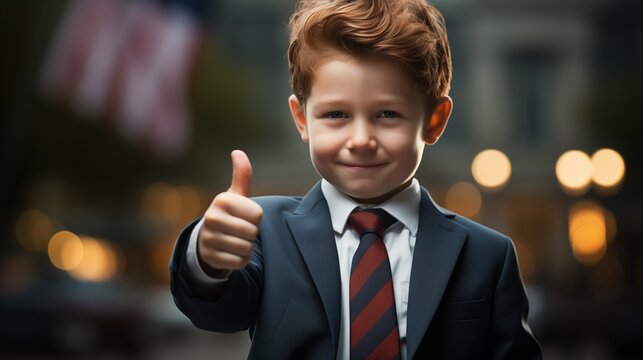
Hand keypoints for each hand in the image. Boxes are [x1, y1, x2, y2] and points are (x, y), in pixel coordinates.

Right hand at [197, 150, 262, 277]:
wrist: (207, 238)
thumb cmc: (229, 214)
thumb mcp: (235, 195)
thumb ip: (241, 175)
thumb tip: (237, 152)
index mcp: (222, 200)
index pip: (258, 215)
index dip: (256, 218)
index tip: (245, 216)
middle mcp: (212, 218)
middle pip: (253, 232)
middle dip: (252, 233)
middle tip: (240, 229)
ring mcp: (209, 238)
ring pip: (247, 248)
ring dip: (247, 247)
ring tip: (236, 240)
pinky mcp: (211, 257)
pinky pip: (239, 262)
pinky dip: (240, 260)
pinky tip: (231, 252)